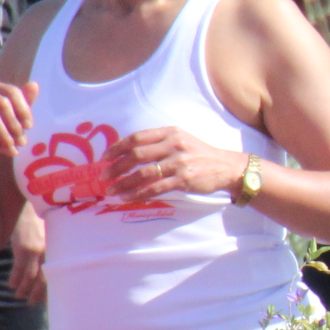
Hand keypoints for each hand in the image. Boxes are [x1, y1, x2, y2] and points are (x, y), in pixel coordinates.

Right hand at [0, 80, 36, 164]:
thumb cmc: (2, 128)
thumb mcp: (17, 117)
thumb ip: (26, 102)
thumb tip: (35, 84)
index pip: (12, 92)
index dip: (23, 110)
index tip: (29, 127)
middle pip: (2, 103)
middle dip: (15, 125)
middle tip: (23, 142)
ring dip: (5, 136)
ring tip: (13, 149)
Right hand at [8, 204, 48, 304]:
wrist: (28, 209)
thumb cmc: (39, 224)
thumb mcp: (49, 239)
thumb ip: (49, 253)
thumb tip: (47, 272)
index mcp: (58, 251)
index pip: (55, 275)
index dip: (50, 290)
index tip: (46, 302)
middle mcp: (50, 253)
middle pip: (44, 280)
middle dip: (37, 294)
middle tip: (31, 303)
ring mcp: (37, 252)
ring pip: (30, 277)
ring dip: (23, 289)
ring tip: (18, 296)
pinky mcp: (24, 249)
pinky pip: (18, 269)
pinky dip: (14, 279)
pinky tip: (11, 285)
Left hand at [105, 126, 244, 199]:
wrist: (226, 167)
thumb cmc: (199, 154)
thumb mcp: (181, 140)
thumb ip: (159, 142)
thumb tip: (129, 153)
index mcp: (170, 132)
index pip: (138, 137)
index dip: (118, 147)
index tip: (105, 157)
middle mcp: (173, 145)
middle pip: (137, 155)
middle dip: (116, 167)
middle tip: (103, 176)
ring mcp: (179, 162)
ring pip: (144, 173)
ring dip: (124, 183)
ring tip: (111, 191)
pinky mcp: (184, 179)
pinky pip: (155, 188)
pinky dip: (139, 194)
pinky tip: (128, 197)